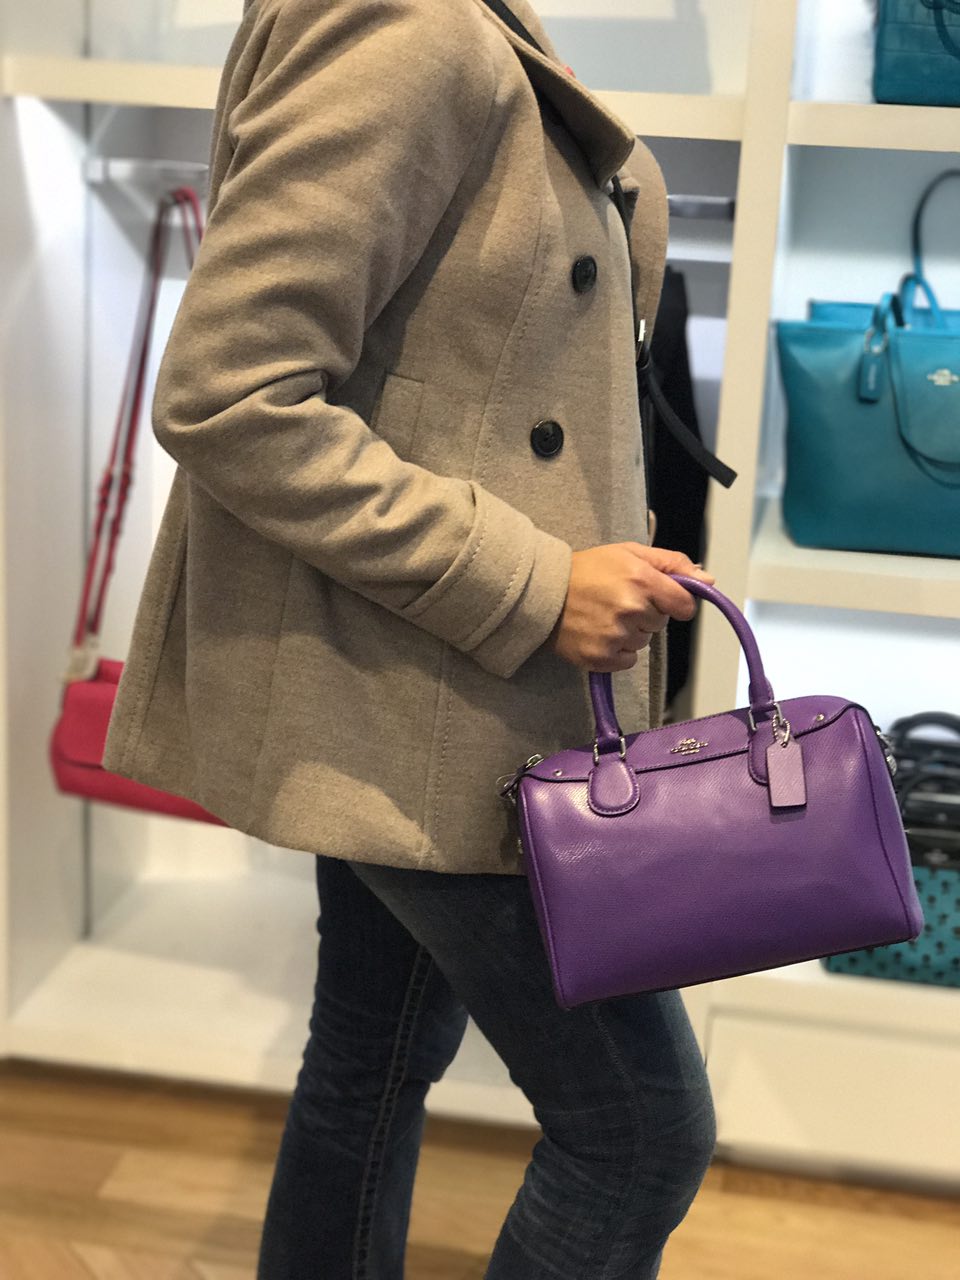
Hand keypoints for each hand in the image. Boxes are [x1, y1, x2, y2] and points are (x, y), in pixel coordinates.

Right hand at [547, 543, 715, 672]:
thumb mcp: (629, 553)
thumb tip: (708, 580)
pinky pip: (627, 661)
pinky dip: (616, 651)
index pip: (683, 605)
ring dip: (630, 632)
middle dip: (646, 613)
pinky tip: (598, 633)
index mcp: (641, 579)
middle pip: (660, 623)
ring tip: (603, 616)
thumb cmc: (587, 570)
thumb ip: (672, 564)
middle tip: (617, 600)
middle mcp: (630, 609)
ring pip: (643, 642)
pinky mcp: (601, 657)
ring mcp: (615, 635)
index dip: (674, 602)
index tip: (659, 598)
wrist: (542, 593)